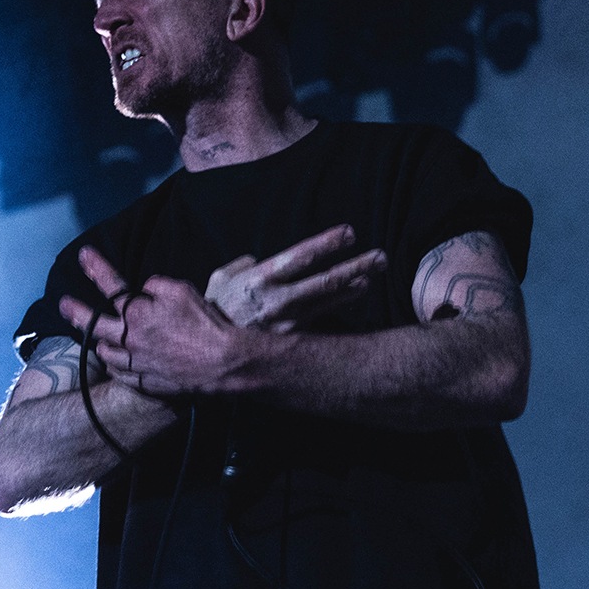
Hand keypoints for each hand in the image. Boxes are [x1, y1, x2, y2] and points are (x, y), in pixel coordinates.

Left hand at [58, 247, 243, 397]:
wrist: (223, 363)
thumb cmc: (205, 323)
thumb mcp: (182, 290)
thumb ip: (156, 285)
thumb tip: (144, 289)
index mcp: (137, 314)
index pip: (111, 285)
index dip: (96, 268)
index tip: (83, 255)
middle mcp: (130, 339)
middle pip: (94, 324)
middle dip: (75, 312)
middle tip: (63, 305)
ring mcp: (136, 363)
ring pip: (105, 352)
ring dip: (97, 342)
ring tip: (93, 337)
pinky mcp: (145, 383)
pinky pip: (120, 374)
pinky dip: (115, 365)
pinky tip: (115, 362)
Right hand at [204, 225, 386, 330]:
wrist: (209, 356)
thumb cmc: (213, 311)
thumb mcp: (219, 280)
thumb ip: (240, 265)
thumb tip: (255, 259)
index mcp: (260, 280)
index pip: (300, 257)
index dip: (327, 245)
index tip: (349, 233)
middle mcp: (278, 300)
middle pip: (325, 281)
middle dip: (355, 267)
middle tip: (380, 256)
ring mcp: (288, 323)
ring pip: (329, 300)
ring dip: (356, 285)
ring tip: (375, 273)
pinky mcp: (293, 340)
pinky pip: (323, 318)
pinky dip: (342, 305)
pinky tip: (358, 292)